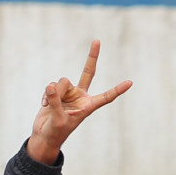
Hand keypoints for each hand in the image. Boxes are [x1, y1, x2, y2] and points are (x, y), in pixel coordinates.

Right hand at [26, 40, 132, 164]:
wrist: (45, 134)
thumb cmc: (56, 131)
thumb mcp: (58, 119)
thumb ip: (56, 101)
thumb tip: (51, 85)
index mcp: (89, 106)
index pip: (106, 97)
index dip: (117, 90)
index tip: (130, 82)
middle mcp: (81, 96)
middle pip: (88, 72)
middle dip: (92, 57)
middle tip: (97, 40)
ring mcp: (69, 92)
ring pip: (62, 81)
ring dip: (53, 92)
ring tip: (50, 105)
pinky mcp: (57, 91)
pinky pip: (51, 85)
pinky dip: (46, 95)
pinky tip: (45, 105)